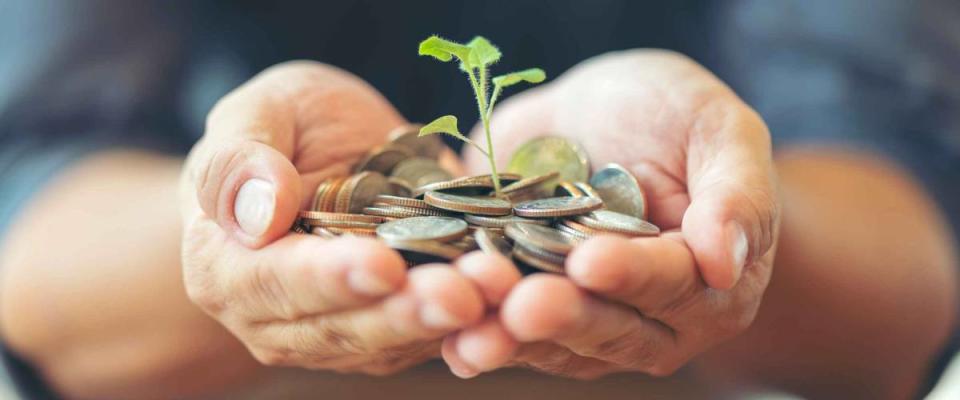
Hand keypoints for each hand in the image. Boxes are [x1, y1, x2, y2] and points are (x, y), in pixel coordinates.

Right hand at [179, 61, 483, 374]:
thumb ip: (240, 159)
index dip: (330, 277)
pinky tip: (510, 295)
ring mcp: (336, 332)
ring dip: (449, 321)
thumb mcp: (257, 111)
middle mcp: (276, 319)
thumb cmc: (282, 127)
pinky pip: (433, 335)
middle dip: (406, 312)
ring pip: (394, 340)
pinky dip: (473, 321)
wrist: (323, 153)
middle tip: (462, 294)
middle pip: (343, 327)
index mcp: (226, 268)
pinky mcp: (390, 331)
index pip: (276, 282)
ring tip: (495, 290)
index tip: (381, 264)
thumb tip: (256, 214)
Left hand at [442, 50, 778, 377]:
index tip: (592, 261)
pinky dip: (474, 327)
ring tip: (472, 331)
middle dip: (565, 317)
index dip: (634, 275)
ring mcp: (587, 317)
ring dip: (510, 337)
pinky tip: (441, 325)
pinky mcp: (530, 307)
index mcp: (708, 281)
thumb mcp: (717, 128)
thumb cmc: (671, 113)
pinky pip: (504, 329)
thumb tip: (728, 262)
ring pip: (553, 342)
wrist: (594, 112)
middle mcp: (650, 316)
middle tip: (524, 306)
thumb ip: (736, 193)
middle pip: (611, 328)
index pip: (674, 284)